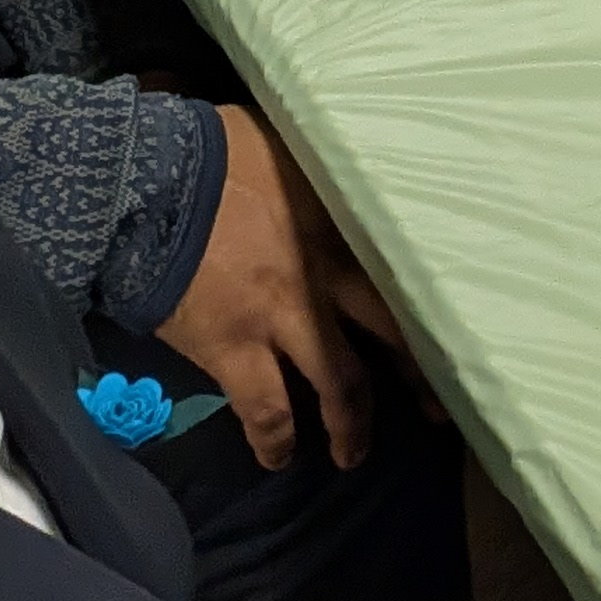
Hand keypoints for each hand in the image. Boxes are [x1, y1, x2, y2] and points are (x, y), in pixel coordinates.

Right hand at [152, 107, 407, 470]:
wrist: (144, 184)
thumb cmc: (213, 152)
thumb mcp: (288, 141)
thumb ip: (322, 165)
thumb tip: (344, 160)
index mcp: (345, 220)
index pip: (406, 269)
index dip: (434, 304)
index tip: (456, 326)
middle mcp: (328, 275)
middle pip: (392, 333)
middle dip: (417, 376)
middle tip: (436, 408)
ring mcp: (284, 317)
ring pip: (340, 384)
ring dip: (351, 424)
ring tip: (352, 454)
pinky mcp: (235, 349)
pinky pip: (267, 409)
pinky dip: (274, 439)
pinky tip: (277, 458)